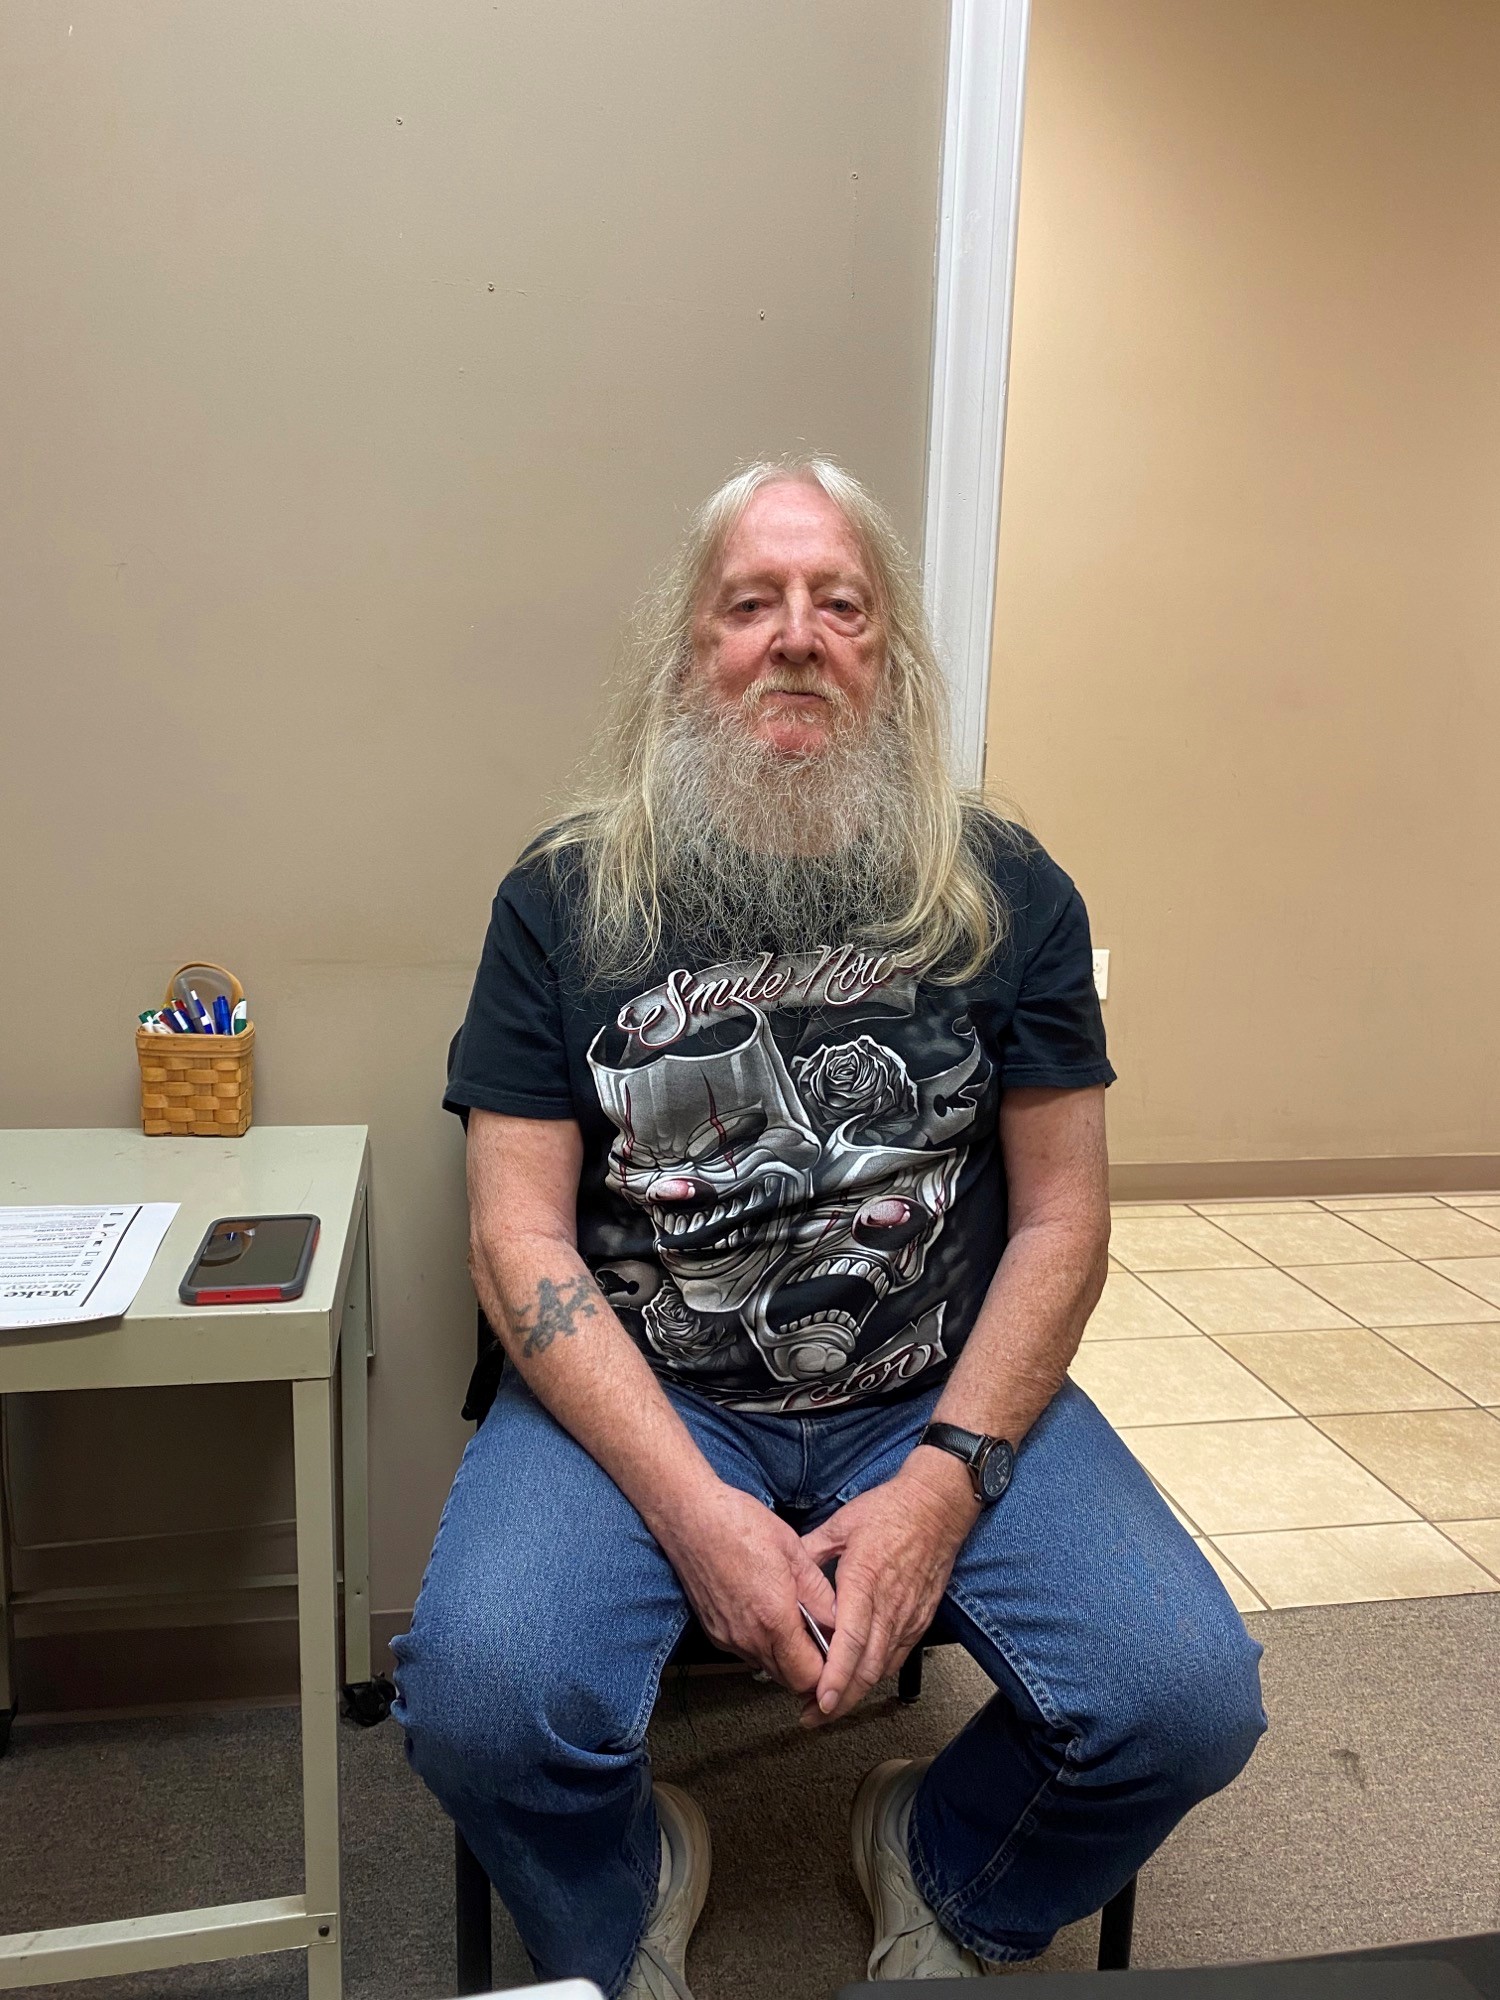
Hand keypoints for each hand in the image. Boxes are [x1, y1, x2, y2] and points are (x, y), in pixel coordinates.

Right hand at [657, 1481, 837, 1696]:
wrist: (689, 1517)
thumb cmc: (739, 1524)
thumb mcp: (793, 1550)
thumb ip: (818, 1593)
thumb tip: (836, 1619)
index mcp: (774, 1617)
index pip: (807, 1677)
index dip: (827, 1671)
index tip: (835, 1652)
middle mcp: (748, 1637)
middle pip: (788, 1680)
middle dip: (809, 1667)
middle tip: (819, 1638)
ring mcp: (727, 1638)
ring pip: (767, 1668)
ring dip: (785, 1657)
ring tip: (794, 1623)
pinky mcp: (713, 1633)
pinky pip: (747, 1653)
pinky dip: (763, 1645)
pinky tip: (767, 1615)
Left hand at [798, 1449, 976, 1725]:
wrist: (937, 1506)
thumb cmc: (889, 1510)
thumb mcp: (840, 1524)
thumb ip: (810, 1554)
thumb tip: (783, 1573)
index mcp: (864, 1580)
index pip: (851, 1641)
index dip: (835, 1677)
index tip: (818, 1700)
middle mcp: (889, 1605)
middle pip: (867, 1668)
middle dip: (840, 1700)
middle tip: (813, 1715)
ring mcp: (908, 1615)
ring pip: (883, 1668)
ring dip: (856, 1693)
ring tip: (829, 1706)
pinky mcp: (920, 1619)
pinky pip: (897, 1656)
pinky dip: (876, 1675)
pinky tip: (859, 1681)